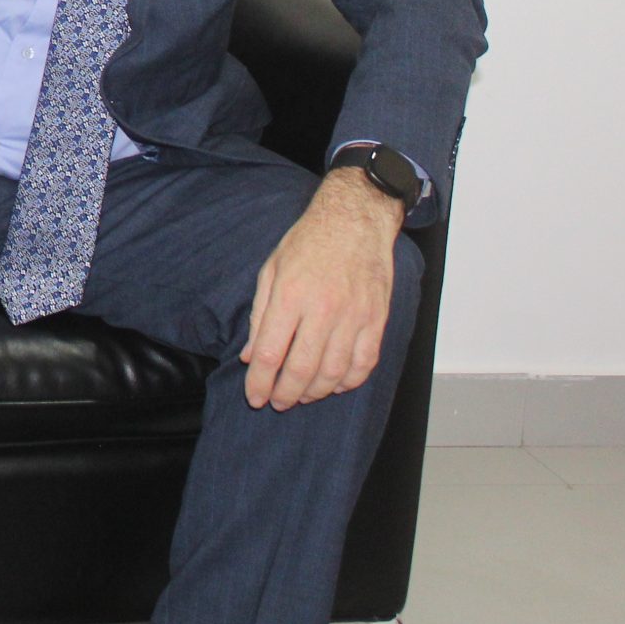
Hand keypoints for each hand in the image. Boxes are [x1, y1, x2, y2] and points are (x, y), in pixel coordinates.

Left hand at [240, 167, 405, 410]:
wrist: (355, 221)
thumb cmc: (308, 242)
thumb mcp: (271, 271)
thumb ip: (259, 316)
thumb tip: (248, 356)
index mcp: (290, 295)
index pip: (269, 353)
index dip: (259, 382)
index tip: (254, 397)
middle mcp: (323, 309)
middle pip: (301, 370)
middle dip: (285, 394)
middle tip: (276, 403)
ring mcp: (353, 316)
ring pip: (333, 373)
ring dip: (314, 392)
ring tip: (301, 396)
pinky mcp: (376, 320)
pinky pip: (364, 364)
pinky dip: (348, 382)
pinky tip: (334, 385)